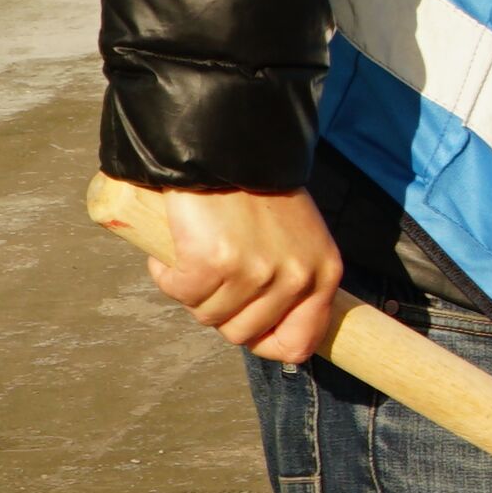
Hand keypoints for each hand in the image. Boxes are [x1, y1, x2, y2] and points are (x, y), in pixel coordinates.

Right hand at [139, 186, 344, 363]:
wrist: (228, 149)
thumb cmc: (258, 192)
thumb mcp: (298, 240)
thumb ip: (292, 279)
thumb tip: (270, 322)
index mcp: (324, 275)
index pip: (299, 343)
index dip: (265, 342)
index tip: (244, 327)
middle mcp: (295, 279)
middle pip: (241, 333)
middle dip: (219, 309)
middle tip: (215, 272)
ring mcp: (254, 274)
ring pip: (207, 315)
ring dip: (193, 289)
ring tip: (200, 250)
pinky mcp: (212, 264)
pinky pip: (178, 291)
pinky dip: (167, 273)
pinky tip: (178, 246)